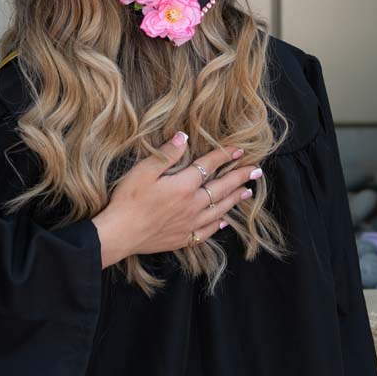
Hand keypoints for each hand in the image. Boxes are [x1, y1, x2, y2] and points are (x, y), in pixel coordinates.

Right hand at [91, 134, 260, 267]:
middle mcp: (192, 204)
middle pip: (222, 188)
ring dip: (235, 199)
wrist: (120, 234)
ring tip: (247, 192)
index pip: (209, 166)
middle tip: (257, 171)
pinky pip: (208, 231)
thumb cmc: (128, 200)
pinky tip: (224, 221)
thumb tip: (184, 137)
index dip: (224, 156)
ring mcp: (190, 223)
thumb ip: (166, 154)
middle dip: (240, 177)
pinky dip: (218, 224)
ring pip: (219, 209)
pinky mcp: (184, 238)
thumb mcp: (143, 171)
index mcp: (183, 185)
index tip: (239, 150)